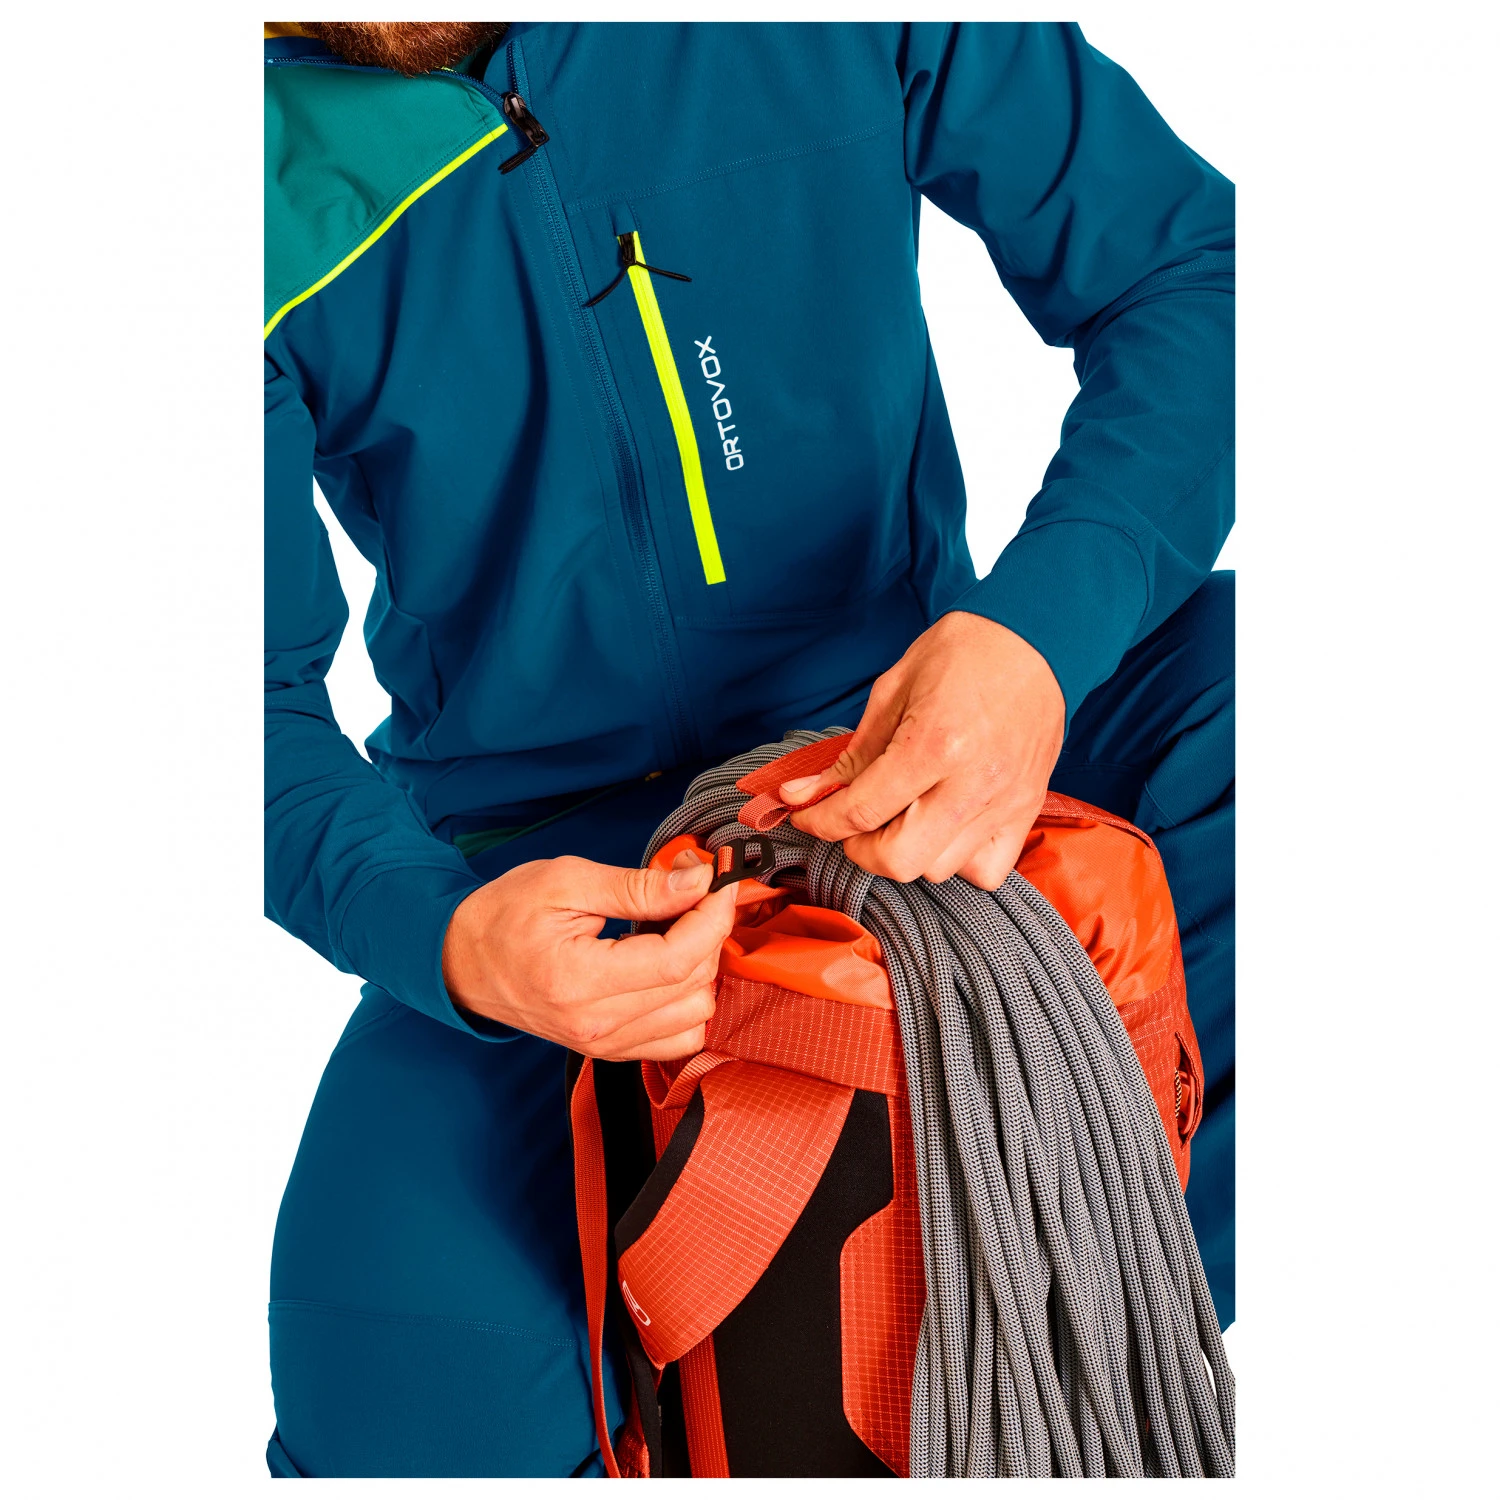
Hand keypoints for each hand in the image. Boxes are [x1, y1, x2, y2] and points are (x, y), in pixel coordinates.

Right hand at [440, 853, 736, 1059]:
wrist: (461, 960)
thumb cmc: (505, 914)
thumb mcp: (567, 880)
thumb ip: (638, 886)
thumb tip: (698, 879)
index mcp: (580, 981)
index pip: (678, 959)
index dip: (712, 917)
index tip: (719, 881)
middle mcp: (596, 1025)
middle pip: (693, 988)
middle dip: (707, 934)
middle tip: (691, 894)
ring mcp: (602, 1044)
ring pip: (695, 1018)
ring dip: (700, 970)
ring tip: (675, 931)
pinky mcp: (607, 1050)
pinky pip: (677, 1040)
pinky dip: (687, 1003)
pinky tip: (667, 968)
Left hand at [784, 612, 1064, 888]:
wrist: (1034, 636)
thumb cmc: (962, 653)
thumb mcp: (892, 691)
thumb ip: (851, 754)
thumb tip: (801, 794)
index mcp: (933, 743)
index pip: (861, 811)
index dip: (821, 821)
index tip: (806, 815)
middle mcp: (972, 782)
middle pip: (900, 860)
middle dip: (860, 848)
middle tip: (853, 822)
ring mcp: (1005, 802)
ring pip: (939, 869)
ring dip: (908, 851)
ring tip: (901, 816)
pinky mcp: (1027, 809)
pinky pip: (987, 871)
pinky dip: (958, 862)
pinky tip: (944, 828)